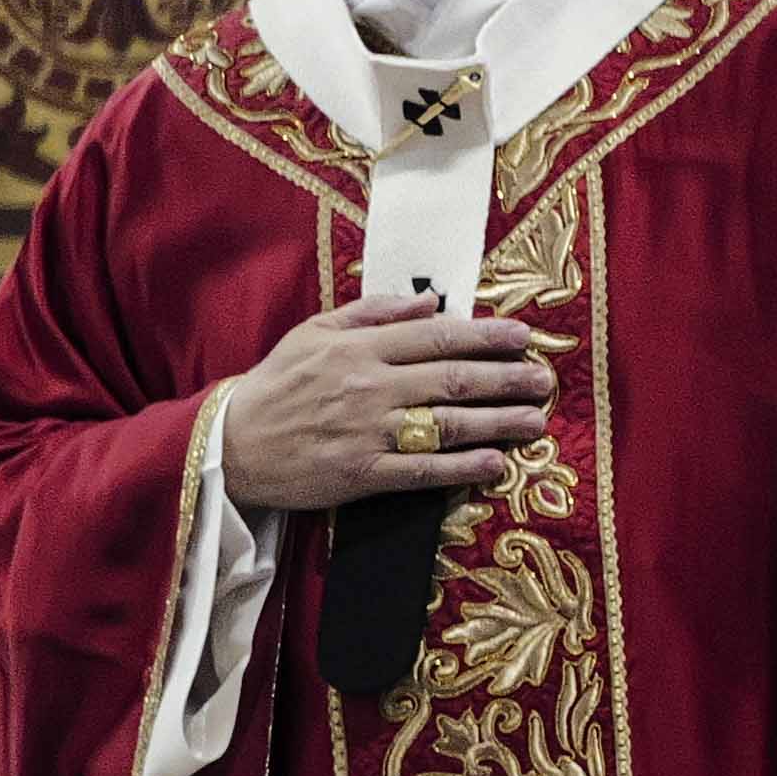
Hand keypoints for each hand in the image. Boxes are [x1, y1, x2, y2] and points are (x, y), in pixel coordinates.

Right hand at [221, 291, 555, 513]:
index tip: (525, 337)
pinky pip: (423, 470)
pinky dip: (462, 468)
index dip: (486, 336)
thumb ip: (373, 312)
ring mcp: (368, 433)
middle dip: (507, 378)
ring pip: (447, 425)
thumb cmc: (276, 385)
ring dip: (499, 422)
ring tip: (536, 420)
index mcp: (360, 348)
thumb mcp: (314, 332)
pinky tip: (496, 464)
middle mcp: (370, 387)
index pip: (437, 337)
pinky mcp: (363, 474)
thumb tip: (430, 301)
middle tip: (546, 379)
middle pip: (453, 379)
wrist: (230, 445)